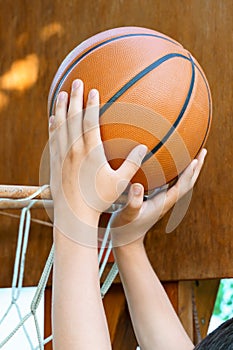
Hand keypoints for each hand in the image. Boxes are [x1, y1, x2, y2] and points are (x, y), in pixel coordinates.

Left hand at [49, 79, 146, 243]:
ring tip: (62, 94)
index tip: (94, 90)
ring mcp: (62, 155)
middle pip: (73, 117)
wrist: (73, 214)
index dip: (92, 104)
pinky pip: (53, 138)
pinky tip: (53, 118)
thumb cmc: (98, 200)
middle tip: (77, 82)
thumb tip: (144, 148)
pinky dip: (53, 125)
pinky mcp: (54, 162)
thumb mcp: (119, 183)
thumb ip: (132, 164)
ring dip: (61, 108)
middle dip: (75, 98)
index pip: (90, 121)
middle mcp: (73, 149)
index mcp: (90, 152)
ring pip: (60, 125)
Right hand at [110, 148, 206, 246]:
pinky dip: (177, 173)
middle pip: (187, 183)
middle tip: (203, 151)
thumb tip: (138, 186)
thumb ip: (132, 203)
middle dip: (196, 168)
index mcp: (162, 204)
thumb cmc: (125, 228)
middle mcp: (166, 201)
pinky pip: (171, 184)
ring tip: (194, 155)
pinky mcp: (156, 199)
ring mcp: (162, 200)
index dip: (188, 173)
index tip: (195, 159)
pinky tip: (174, 165)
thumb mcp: (126, 215)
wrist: (126, 240)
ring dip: (189, 170)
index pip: (181, 187)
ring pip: (181, 183)